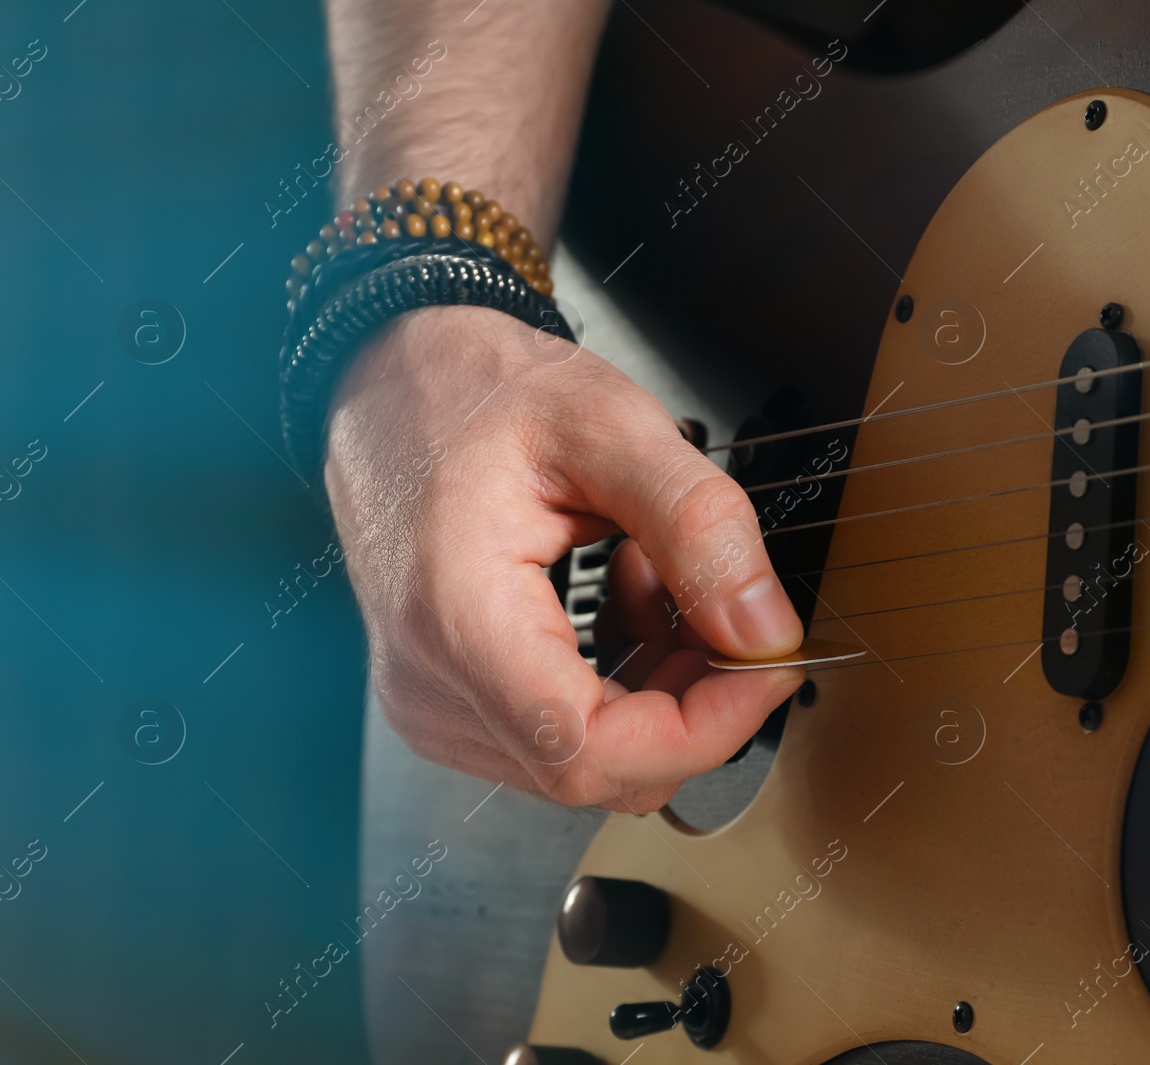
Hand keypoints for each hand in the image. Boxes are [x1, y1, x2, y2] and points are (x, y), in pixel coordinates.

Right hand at [323, 304, 806, 811]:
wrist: (384, 380)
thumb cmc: (472, 391)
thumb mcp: (608, 425)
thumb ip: (698, 527)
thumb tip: (763, 633)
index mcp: (453, 618)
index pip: (589, 752)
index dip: (701, 731)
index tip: (766, 670)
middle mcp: (429, 685)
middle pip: (598, 769)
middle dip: (693, 702)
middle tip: (729, 608)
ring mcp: (431, 703)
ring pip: (591, 759)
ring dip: (659, 684)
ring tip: (655, 574)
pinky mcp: (449, 702)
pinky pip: (563, 735)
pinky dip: (623, 681)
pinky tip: (624, 596)